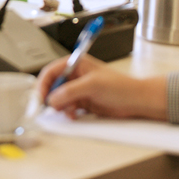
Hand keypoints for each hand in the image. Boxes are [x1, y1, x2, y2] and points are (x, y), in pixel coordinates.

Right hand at [36, 54, 167, 120]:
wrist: (137, 101)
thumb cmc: (122, 86)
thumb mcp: (92, 85)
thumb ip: (70, 91)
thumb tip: (52, 99)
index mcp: (76, 64)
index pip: (51, 71)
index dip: (43, 84)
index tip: (40, 97)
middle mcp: (76, 75)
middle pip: (53, 85)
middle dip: (50, 97)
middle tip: (49, 108)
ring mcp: (79, 89)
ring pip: (59, 98)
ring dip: (60, 106)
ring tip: (67, 111)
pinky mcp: (83, 102)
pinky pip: (68, 107)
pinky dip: (68, 112)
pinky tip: (73, 115)